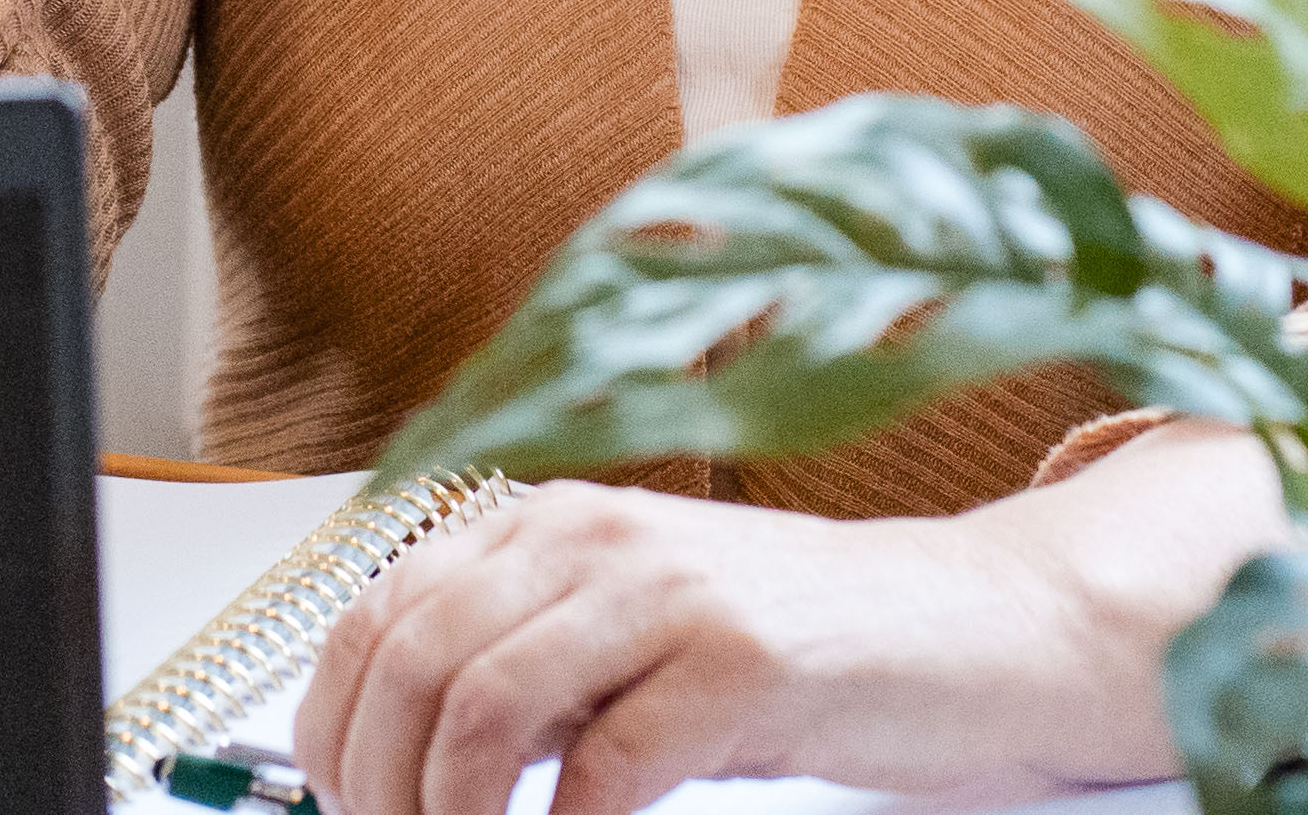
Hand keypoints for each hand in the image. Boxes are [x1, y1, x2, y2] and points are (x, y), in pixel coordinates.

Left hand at [289, 479, 1197, 814]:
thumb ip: (528, 671)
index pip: (380, 611)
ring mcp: (672, 591)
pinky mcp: (742, 664)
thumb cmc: (804, 646)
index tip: (341, 804)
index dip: (333, 726)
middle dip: (376, 782)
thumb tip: (397, 763)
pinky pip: (603, 766)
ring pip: (483, 707)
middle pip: (413, 660)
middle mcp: (599, 533)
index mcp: (555, 520)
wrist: (974, 631)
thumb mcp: (636, 636)